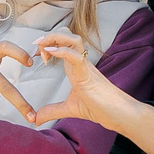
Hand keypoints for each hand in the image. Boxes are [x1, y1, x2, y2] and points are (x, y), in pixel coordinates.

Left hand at [21, 32, 153, 153]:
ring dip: (55, 39)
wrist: (118, 114)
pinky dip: (62, 51)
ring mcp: (85, 66)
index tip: (36, 56)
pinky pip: (76, 56)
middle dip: (49, 36)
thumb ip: (52, 111)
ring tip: (42, 49)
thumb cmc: (99, 107)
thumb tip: (35, 119)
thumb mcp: (69, 109)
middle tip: (36, 48)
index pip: (62, 42)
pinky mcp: (88, 74)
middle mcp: (80, 62)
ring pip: (73, 39)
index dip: (47, 43)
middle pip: (66, 34)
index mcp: (75, 66)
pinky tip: (49, 53)